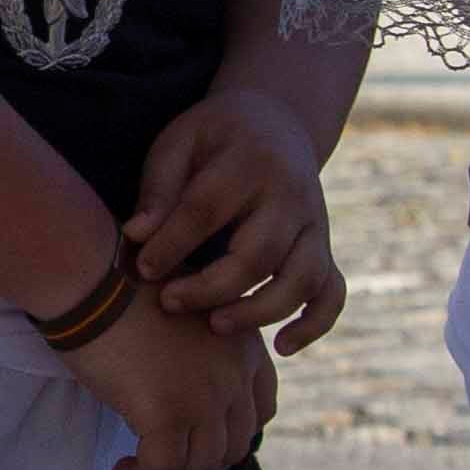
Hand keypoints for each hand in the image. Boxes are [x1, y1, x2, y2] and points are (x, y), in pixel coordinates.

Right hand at [66, 286, 266, 469]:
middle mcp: (234, 376)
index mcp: (244, 347)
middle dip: (203, 462)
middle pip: (236, 444)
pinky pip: (163, 468)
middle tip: (168, 461)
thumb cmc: (125, 282)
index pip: (262, 408)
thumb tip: (180, 376)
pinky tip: (123, 469)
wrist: (93, 277)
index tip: (201, 435)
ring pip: (202, 464)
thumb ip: (201, 343)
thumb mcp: (188, 308)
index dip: (235, 432)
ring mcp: (204, 398)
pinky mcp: (166, 414)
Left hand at [124, 92, 344, 350]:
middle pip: (258, 254)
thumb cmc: (214, 138)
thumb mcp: (180, 143)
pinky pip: (332, 293)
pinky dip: (314, 324)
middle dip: (211, 288)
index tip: (141, 270)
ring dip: (259, 311)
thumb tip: (136, 236)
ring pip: (302, 279)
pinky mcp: (325, 247)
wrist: (276, 122)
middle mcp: (291, 195)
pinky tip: (282, 346)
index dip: (171, 245)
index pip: (206, 210)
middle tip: (169, 303)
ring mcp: (315, 224)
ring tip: (215, 326)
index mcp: (248, 162)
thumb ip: (159, 188)